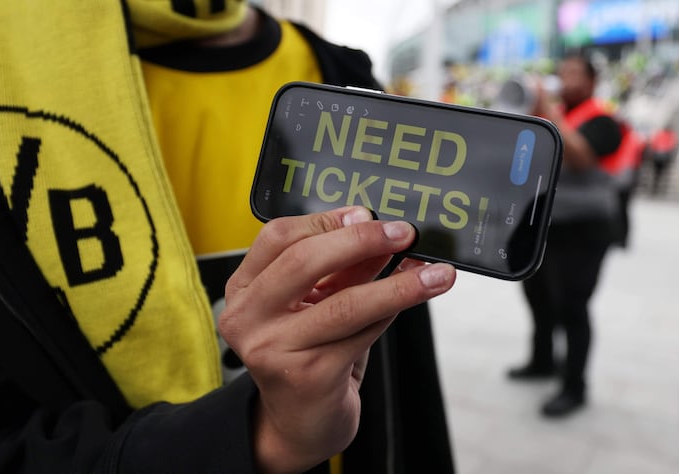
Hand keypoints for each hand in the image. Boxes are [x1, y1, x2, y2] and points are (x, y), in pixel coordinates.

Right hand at [219, 206, 455, 472]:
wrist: (301, 422)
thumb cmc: (308, 354)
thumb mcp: (316, 304)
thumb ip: (341, 269)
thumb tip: (383, 233)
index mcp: (243, 290)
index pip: (277, 237)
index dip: (325, 220)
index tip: (366, 213)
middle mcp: (247, 319)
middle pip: (303, 262)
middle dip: (360, 241)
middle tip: (403, 234)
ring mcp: (274, 350)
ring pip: (345, 303)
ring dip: (398, 283)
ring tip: (435, 273)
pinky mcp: (309, 375)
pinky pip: (363, 333)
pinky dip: (393, 311)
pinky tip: (417, 297)